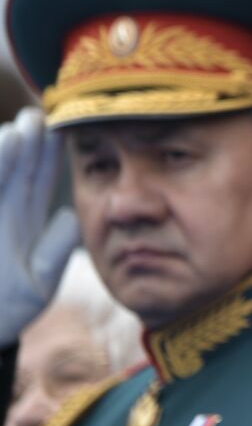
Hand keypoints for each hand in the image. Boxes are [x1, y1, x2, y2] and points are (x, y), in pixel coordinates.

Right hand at [0, 108, 79, 345]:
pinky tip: (0, 154)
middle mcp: (0, 212)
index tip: (58, 131)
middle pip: (13, 170)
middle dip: (24, 143)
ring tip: (14, 133)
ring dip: (1, 156)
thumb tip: (70, 217)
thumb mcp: (38, 281)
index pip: (36, 181)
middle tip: (37, 116)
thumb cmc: (8, 309)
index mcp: (20, 221)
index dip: (46, 155)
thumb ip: (55, 251)